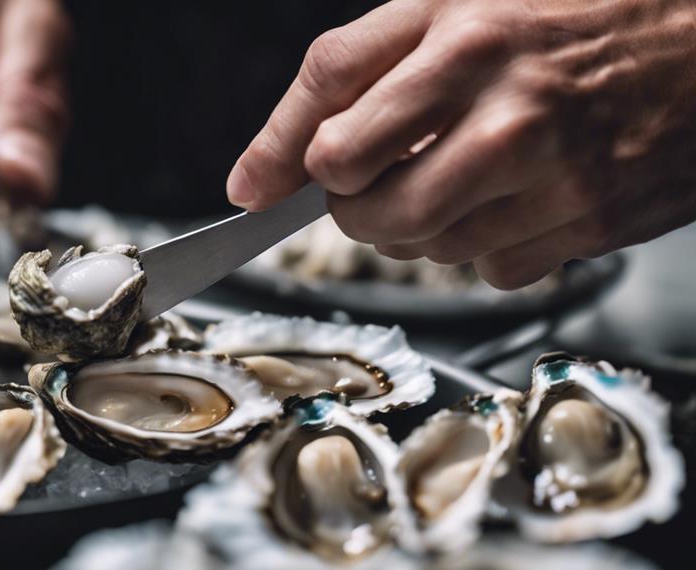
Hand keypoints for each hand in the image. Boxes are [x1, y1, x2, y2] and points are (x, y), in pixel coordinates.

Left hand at [228, 0, 695, 287]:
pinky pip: (490, 269)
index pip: (330, 129)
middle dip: (352, 202)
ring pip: (424, 248)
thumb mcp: (452, 2)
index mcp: (466, 38)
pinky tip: (510, 197)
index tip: (274, 186)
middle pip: (366, 209)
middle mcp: (509, 112)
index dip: (291, 162)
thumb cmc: (571, 9)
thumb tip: (252, 179)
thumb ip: (346, 73)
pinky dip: (482, 246)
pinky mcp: (592, 222)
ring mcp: (556, 175)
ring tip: (455, 171)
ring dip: (416, 225)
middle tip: (375, 175)